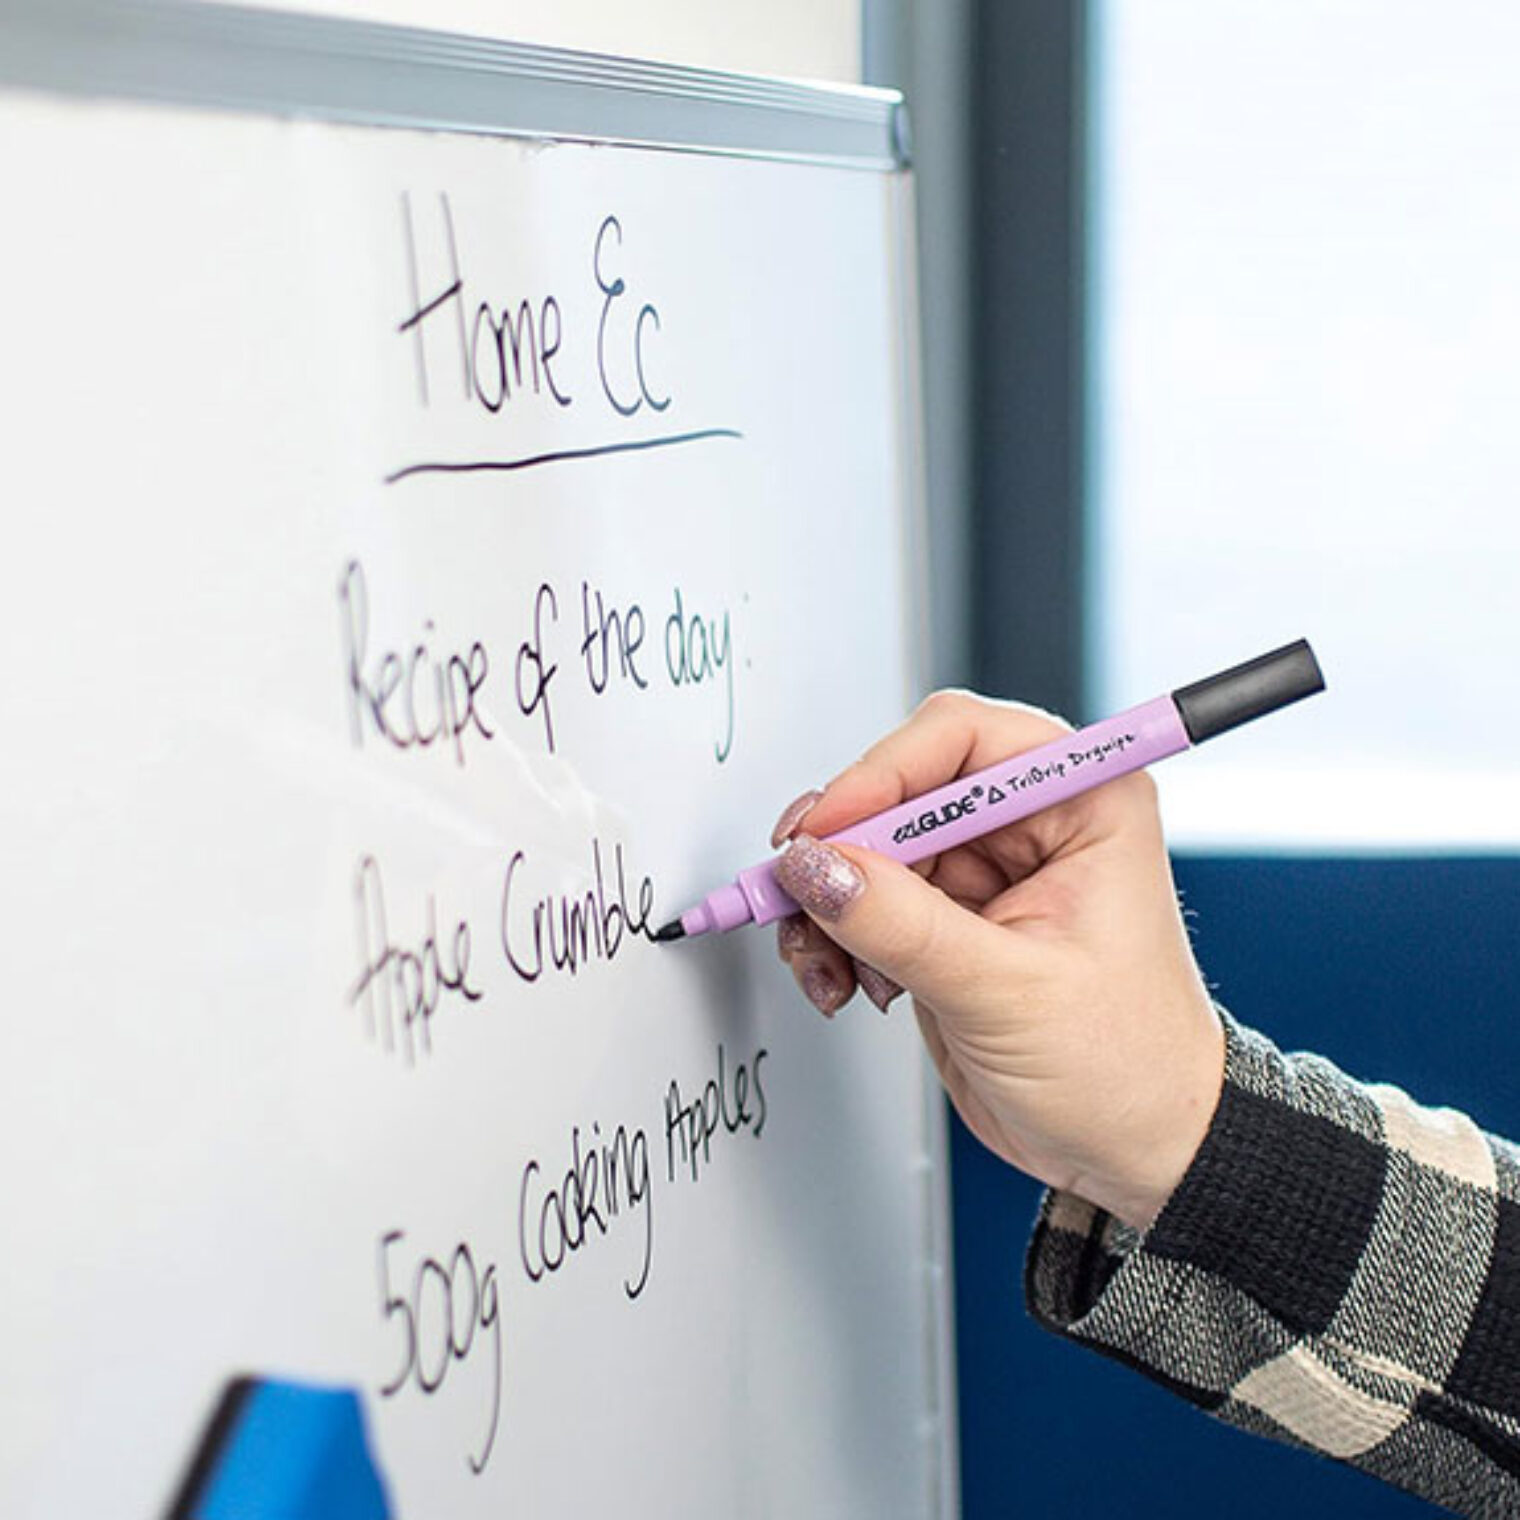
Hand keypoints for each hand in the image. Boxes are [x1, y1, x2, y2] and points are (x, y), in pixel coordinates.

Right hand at [772, 690, 1223, 1230]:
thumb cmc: (1127, 1066)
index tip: (828, 830)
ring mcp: (984, 872)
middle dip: (843, 848)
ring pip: (869, 848)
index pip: (961, 738)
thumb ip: (902, 925)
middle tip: (800, 894)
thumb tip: (815, 867)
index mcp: (1083, 802)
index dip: (883, 774)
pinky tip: (847, 982)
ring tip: (828, 964)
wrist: (1136, 1149)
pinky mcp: (946, 920)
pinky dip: (836, 938)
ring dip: (830, 903)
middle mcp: (1030, 823)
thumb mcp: (1009, 993)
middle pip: (901, 789)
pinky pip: (864, 901)